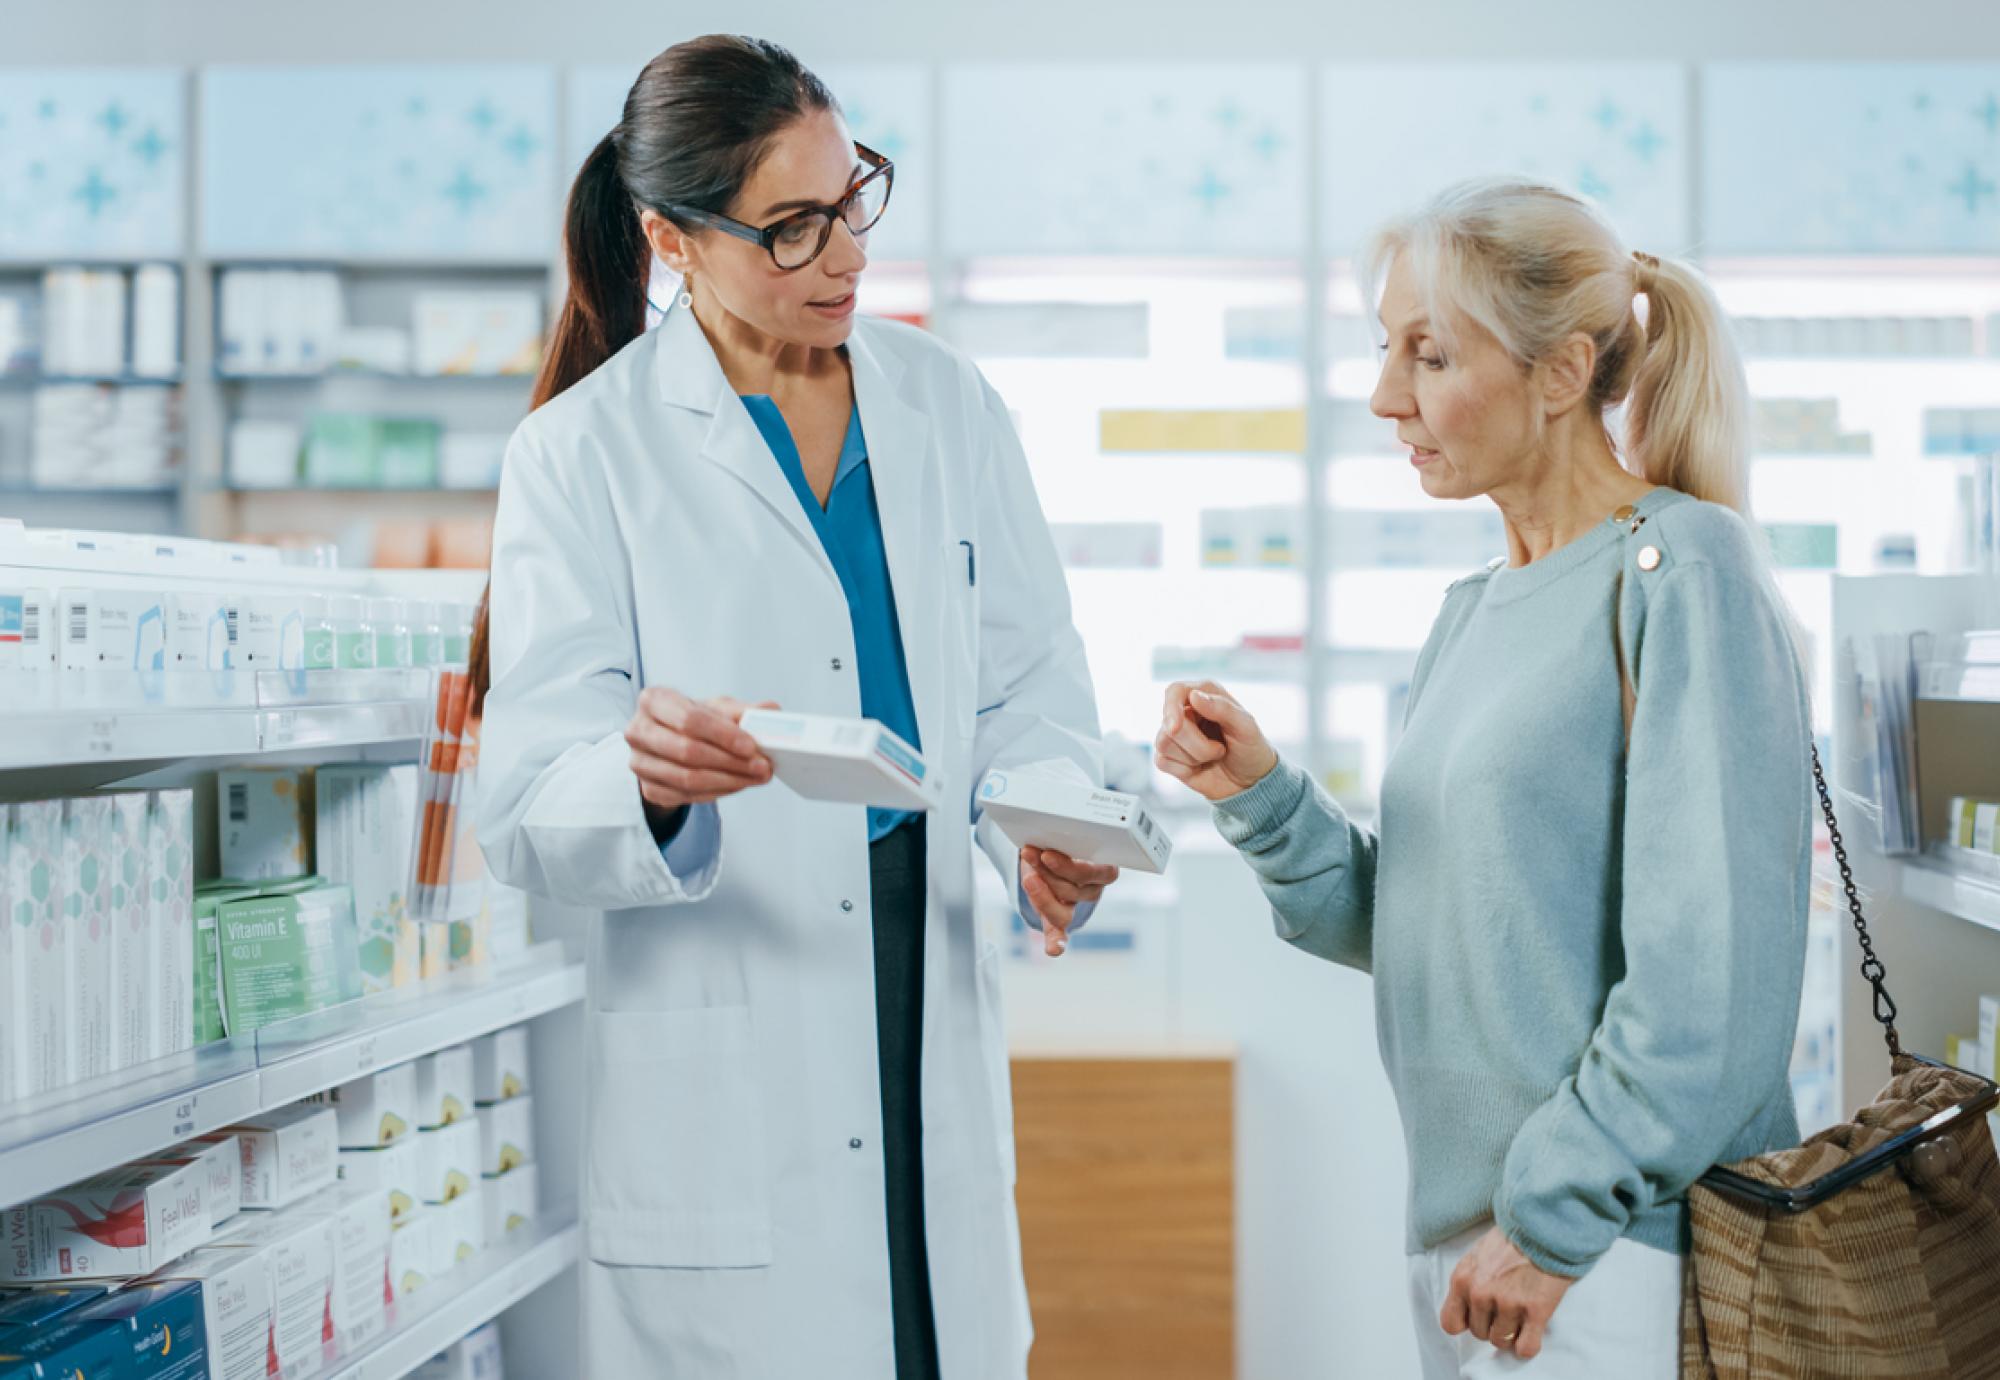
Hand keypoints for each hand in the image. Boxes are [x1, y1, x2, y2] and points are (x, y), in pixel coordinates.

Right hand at [625, 688, 775, 812]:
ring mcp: (639, 763)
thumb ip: (742, 710)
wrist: (669, 741)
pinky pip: (686, 796)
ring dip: (729, 781)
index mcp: (653, 700)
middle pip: (688, 751)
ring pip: (687, 778)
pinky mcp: (647, 789)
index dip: (723, 735)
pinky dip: (717, 792)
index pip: (690, 719)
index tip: (752, 746)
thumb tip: (771, 711)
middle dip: (731, 762)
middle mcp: (638, 730)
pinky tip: (737, 785)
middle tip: (762, 767)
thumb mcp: (716, 708)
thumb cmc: (692, 719)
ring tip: (756, 777)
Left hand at [1020, 846, 1118, 957]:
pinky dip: (1057, 942)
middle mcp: (1092, 891)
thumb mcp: (1067, 838)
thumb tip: (1047, 841)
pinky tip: (1054, 949)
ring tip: (1027, 875)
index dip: (1069, 867)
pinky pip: (1059, 933)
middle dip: (1046, 874)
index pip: (1094, 874)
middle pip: (1072, 891)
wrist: (1045, 852)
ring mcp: (1075, 907)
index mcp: (1104, 870)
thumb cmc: (1060, 842)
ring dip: (1040, 895)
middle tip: (1029, 855)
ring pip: (1062, 912)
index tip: (1046, 855)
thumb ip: (1064, 841)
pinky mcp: (1058, 919)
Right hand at [1153, 681, 1278, 802]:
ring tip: (1213, 756)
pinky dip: (1184, 769)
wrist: (1250, 782)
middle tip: (1220, 750)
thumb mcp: (1246, 727)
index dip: (1172, 707)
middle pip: (1169, 723)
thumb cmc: (1251, 749)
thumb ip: (1222, 709)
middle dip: (1197, 744)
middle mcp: (1186, 711)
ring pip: (1163, 742)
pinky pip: (1161, 761)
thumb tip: (1194, 696)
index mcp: (1205, 694)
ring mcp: (1175, 735)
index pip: (1175, 691)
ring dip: (1194, 756)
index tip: (1175, 728)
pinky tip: (1199, 767)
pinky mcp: (1168, 756)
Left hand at [1439, 1227, 1575, 1360]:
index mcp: (1462, 1279)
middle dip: (1492, 1325)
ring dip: (1511, 1334)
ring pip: (1501, 1341)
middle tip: (1506, 1309)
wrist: (1544, 1226)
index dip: (1465, 1323)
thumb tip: (1468, 1307)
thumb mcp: (1477, 1255)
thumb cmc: (1511, 1238)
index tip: (1478, 1316)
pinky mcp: (1535, 1311)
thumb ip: (1469, 1281)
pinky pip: (1526, 1347)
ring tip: (1520, 1316)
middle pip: (1479, 1333)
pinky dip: (1528, 1345)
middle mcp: (1481, 1294)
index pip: (1450, 1323)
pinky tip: (1532, 1331)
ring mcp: (1508, 1304)